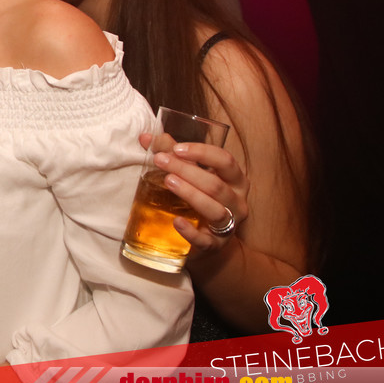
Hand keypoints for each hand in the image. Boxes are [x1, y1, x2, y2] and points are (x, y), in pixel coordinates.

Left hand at [139, 133, 249, 258]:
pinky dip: (191, 232)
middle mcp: (237, 201)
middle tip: (160, 161)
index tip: (177, 148)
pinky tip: (176, 222)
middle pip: (215, 184)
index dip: (202, 152)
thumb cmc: (201, 198)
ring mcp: (229, 225)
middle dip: (187, 171)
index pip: (225, 161)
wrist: (209, 241)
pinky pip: (206, 240)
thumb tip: (146, 137)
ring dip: (190, 194)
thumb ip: (173, 155)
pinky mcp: (215, 245)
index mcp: (235, 179)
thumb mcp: (193, 175)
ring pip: (214, 209)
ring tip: (167, 181)